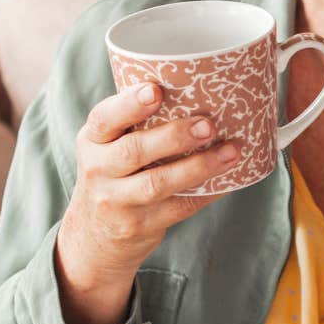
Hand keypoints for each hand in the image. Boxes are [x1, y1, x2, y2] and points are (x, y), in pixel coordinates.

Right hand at [55, 82, 240, 323]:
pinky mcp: (138, 226)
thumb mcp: (109, 145)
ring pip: (158, 183)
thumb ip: (137, 122)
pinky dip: (206, 193)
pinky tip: (229, 180)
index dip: (129, 104)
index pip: (104, 118)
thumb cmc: (115, 173)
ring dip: (198, 167)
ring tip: (230, 152)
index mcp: (92, 140)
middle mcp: (98, 170)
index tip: (156, 90)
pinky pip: (178, 208)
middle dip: (174, 136)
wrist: (95, 233)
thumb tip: (199, 93)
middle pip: (134, 151)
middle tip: (208, 125)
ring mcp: (116, 202)